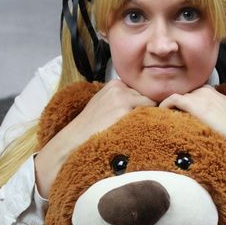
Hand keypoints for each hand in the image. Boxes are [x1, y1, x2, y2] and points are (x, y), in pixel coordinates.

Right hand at [35, 80, 155, 197]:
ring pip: (151, 107)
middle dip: (146, 110)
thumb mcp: (104, 104)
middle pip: (149, 97)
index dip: (142, 105)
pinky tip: (133, 133)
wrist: (74, 140)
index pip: (142, 91)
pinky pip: (148, 117)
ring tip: (133, 130)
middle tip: (135, 125)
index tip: (135, 117)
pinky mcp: (124, 111)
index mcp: (115, 84)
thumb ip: (122, 100)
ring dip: (147, 118)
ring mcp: (122, 98)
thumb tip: (145, 104)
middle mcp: (119, 87)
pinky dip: (145, 125)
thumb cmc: (90, 127)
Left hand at [159, 85, 225, 188]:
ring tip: (163, 116)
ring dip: (169, 106)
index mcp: (214, 93)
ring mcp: (200, 97)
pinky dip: (165, 105)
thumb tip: (211, 121)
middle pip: (184, 94)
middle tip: (167, 115)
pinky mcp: (194, 105)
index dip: (184, 102)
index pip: (193, 93)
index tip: (177, 112)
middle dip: (175, 104)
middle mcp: (206, 91)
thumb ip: (217, 112)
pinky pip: (173, 99)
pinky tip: (161, 113)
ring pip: (177, 96)